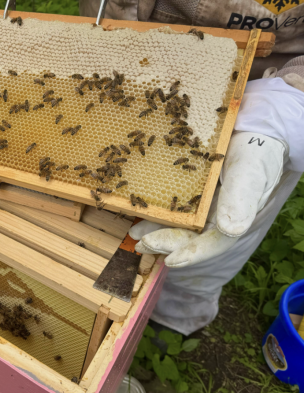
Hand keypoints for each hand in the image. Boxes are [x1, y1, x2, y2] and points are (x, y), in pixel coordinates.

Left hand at [129, 131, 284, 266]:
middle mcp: (214, 216)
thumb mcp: (250, 174)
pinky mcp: (188, 191)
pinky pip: (169, 203)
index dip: (191, 254)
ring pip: (176, 223)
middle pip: (188, 236)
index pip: (212, 243)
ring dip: (155, 230)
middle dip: (164, 243)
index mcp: (232, 220)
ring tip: (135, 234)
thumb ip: (241, 201)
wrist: (252, 131)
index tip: (169, 261)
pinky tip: (137, 210)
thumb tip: (230, 230)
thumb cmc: (257, 153)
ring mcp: (200, 204)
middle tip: (142, 245)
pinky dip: (154, 209)